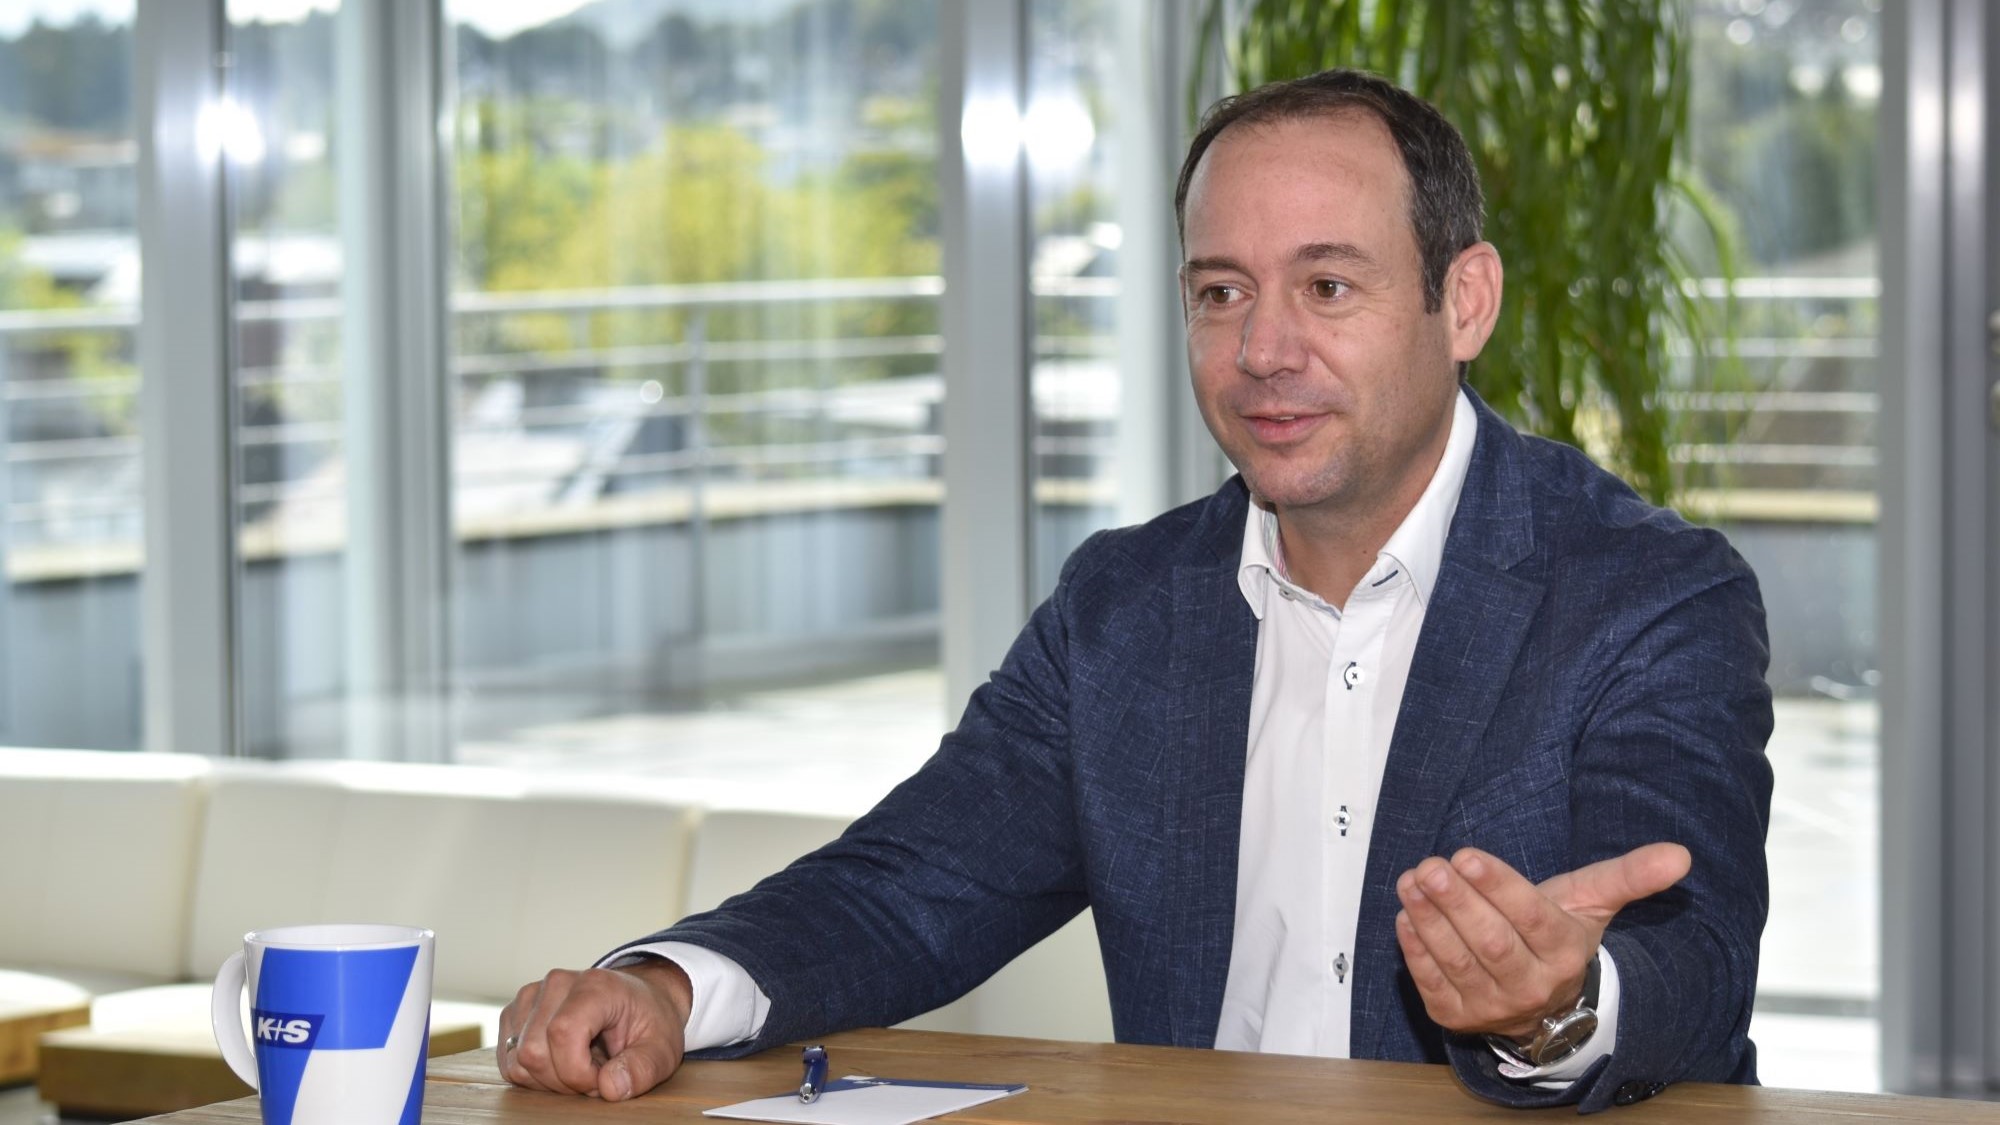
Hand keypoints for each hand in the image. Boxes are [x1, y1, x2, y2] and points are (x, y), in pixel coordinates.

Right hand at [498, 959, 693, 1099]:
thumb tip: (609, 1088)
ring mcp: (531, 996)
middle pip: (534, 1052)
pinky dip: (533, 1075)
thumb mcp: (662, 1049)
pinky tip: (561, 1063)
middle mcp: (557, 984)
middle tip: (595, 1075)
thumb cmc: (648, 1021)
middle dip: (564, 1081)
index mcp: (595, 985)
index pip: (562, 1033)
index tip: (601, 1080)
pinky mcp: (516, 1013)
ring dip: (548, 1080)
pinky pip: (508, 1061)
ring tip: (581, 1065)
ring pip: (517, 1060)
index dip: (577, 1072)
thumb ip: (642, 1069)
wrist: (637, 1001)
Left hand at [1393, 842, 1689, 1040]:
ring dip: (1429, 919)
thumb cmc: (1556, 935)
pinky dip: (1415, 950)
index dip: (1498, 887)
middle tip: (1431, 866)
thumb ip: (1629, 875)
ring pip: (1457, 961)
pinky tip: (1406, 916)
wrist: (1542, 1000)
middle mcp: (1531, 985)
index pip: (1530, 919)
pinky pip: (1432, 984)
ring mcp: (1492, 1005)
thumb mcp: (1592, 902)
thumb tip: (1680, 855)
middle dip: (1457, 901)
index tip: (1467, 855)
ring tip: (1412, 881)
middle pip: (1491, 942)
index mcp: (1564, 952)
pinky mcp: (1456, 1016)